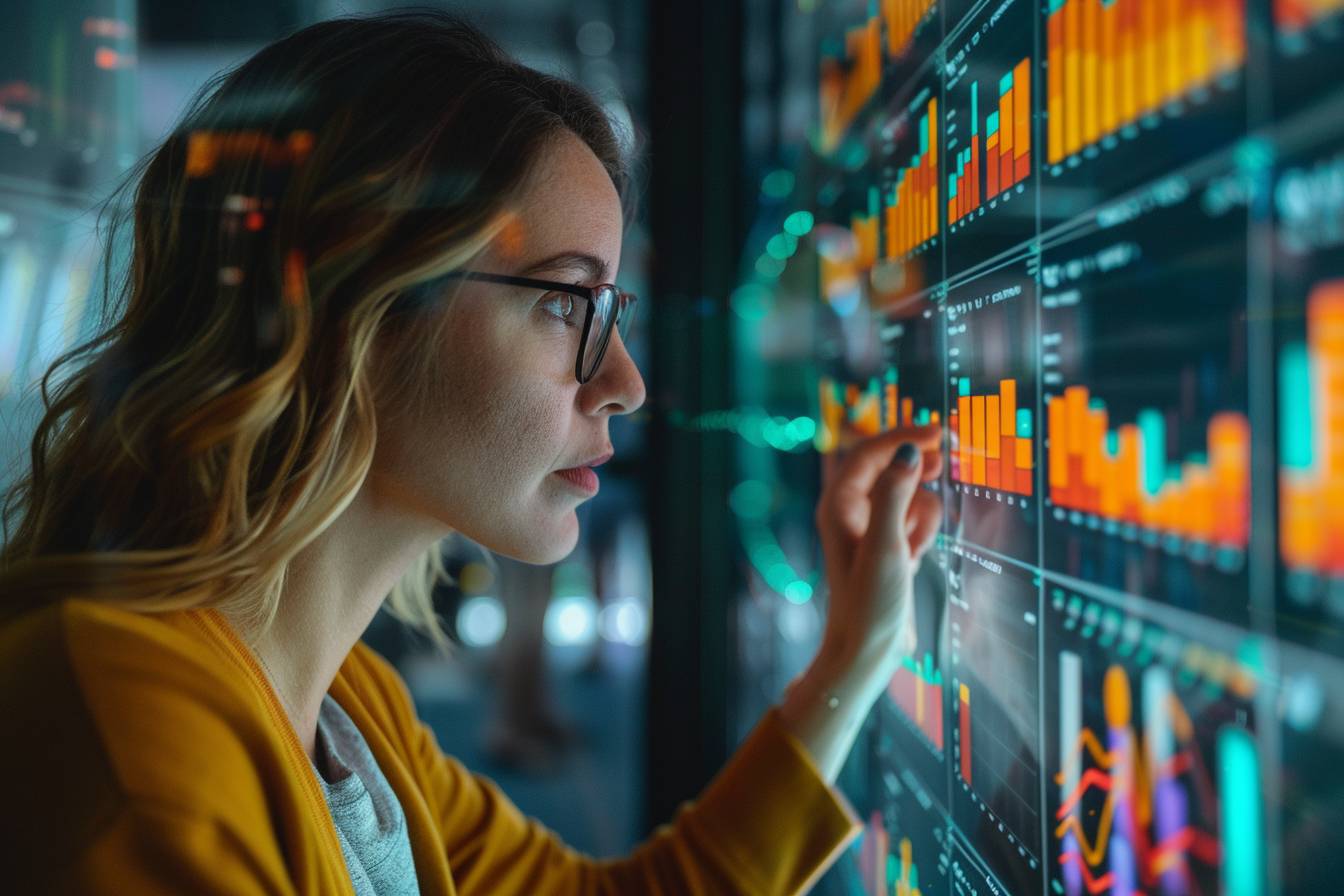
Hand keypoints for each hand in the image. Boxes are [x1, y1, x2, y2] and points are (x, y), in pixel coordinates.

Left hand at [814, 424, 942, 664]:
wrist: (866, 653)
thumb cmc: (869, 604)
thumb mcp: (886, 546)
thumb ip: (895, 495)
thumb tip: (909, 453)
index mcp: (839, 505)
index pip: (869, 453)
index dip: (902, 437)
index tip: (937, 432)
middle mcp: (850, 513)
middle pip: (887, 467)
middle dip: (916, 466)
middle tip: (944, 462)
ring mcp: (869, 530)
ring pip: (905, 495)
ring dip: (921, 510)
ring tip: (918, 544)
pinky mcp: (887, 548)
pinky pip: (910, 521)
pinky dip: (920, 531)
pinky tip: (918, 557)